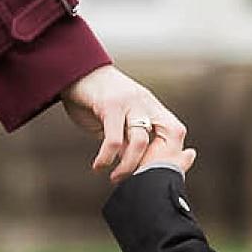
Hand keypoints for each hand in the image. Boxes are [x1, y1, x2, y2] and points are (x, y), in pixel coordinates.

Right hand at [60, 66, 187, 180]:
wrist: (76, 70)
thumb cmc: (97, 99)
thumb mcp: (119, 119)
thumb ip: (128, 139)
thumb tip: (135, 166)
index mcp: (152, 107)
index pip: (176, 132)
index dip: (173, 154)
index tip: (155, 173)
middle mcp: (145, 104)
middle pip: (168, 136)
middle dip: (155, 163)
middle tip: (138, 181)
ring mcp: (130, 103)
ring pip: (141, 141)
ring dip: (129, 165)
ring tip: (116, 178)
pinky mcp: (110, 105)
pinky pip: (114, 138)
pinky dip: (107, 158)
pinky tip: (99, 166)